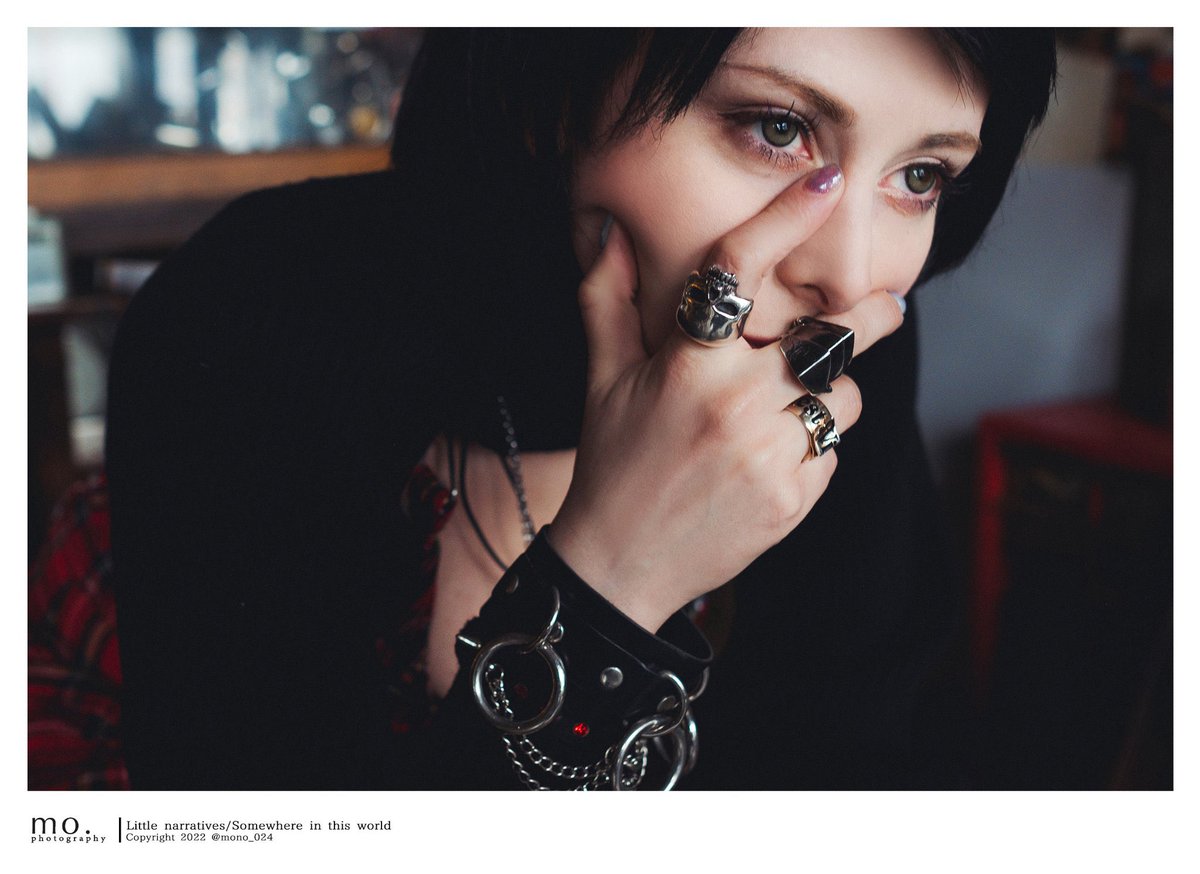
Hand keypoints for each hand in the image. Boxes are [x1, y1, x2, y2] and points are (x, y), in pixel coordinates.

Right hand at [548, 167, 904, 631]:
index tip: (827, 183)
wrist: (620, 563)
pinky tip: (770, 466)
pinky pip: (832, 452)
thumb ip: (605, 300)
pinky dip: (813, 451)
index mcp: (687, 365)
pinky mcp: (793, 498)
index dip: (786, 217)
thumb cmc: (612, 462)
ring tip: (782, 418)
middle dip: (871, 317)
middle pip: (831, 338)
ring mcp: (767, 454)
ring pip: (841, 399)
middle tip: (888, 306)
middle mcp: (733, 402)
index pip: (740, 271)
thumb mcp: (603, 380)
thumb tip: (603, 229)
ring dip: (826, 399)